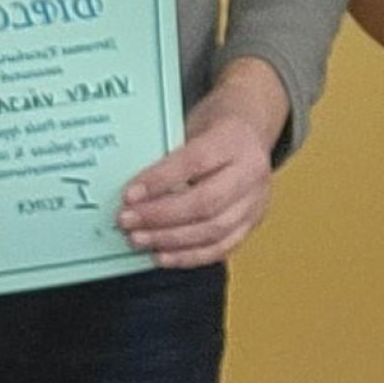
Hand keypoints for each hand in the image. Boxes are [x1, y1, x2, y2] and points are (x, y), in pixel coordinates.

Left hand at [118, 62, 289, 268]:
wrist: (252, 130)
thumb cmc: (214, 128)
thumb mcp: (193, 125)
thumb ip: (170, 154)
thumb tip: (132, 188)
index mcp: (234, 140)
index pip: (194, 162)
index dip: (159, 181)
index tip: (129, 194)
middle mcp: (251, 172)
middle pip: (205, 202)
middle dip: (160, 216)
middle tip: (127, 221)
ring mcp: (256, 201)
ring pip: (213, 230)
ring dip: (170, 240)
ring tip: (138, 239)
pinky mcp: (253, 223)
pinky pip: (221, 248)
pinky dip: (189, 256)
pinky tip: (163, 256)